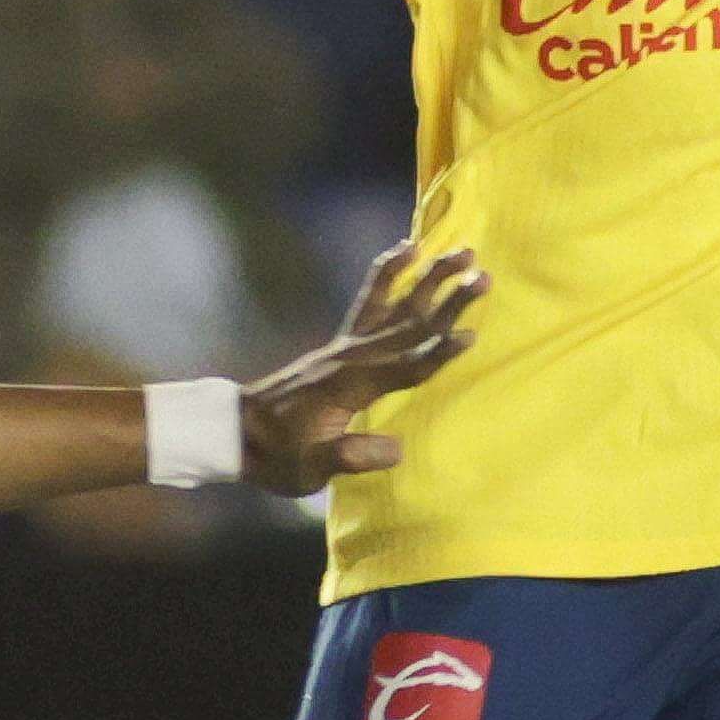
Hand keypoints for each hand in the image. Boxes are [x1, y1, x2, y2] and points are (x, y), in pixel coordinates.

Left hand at [240, 243, 486, 493]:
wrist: (237, 432)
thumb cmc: (278, 457)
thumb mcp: (311, 469)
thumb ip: (350, 456)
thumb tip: (396, 450)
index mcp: (348, 387)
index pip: (402, 368)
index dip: (436, 354)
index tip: (469, 335)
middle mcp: (351, 357)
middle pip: (409, 325)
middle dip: (448, 302)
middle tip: (482, 276)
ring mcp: (345, 346)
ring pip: (395, 304)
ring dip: (429, 277)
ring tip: (461, 251)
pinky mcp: (341, 344)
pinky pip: (369, 299)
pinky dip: (388, 273)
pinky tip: (406, 249)